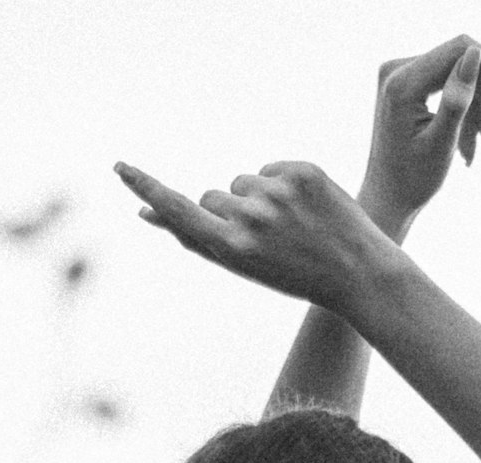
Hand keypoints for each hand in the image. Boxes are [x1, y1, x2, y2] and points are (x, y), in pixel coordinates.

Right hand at [114, 158, 381, 315]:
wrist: (358, 273)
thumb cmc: (294, 276)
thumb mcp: (243, 266)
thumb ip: (195, 239)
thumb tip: (148, 215)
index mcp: (234, 249)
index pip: (179, 210)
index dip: (147, 188)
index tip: (121, 168)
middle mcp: (251, 218)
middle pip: (212, 197)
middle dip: (228, 213)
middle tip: (267, 240)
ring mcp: (277, 192)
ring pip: (240, 182)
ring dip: (256, 198)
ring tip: (291, 227)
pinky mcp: (301, 171)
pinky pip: (269, 169)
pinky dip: (281, 185)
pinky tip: (306, 209)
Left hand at [359, 35, 480, 237]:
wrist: (387, 199)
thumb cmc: (412, 181)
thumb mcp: (441, 144)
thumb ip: (458, 98)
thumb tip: (475, 54)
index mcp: (401, 83)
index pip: (458, 49)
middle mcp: (397, 70)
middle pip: (460, 62)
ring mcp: (401, 75)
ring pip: (458, 76)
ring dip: (478, 111)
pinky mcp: (408, 84)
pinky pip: (447, 86)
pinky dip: (464, 113)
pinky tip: (469, 146)